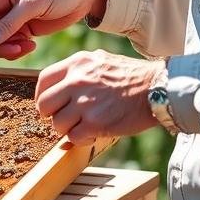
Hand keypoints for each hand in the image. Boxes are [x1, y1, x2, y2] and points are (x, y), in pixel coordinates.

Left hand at [35, 50, 164, 142]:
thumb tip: (61, 86)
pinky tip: (93, 134)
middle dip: (51, 115)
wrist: (157, 88)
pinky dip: (81, 139)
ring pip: (57, 124)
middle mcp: (77, 81)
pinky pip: (74, 138)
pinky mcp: (95, 123)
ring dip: (67, 129)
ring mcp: (85, 102)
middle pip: (44, 104)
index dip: (41, 95)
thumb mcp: (100, 60)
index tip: (48, 104)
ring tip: (82, 126)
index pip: (44, 80)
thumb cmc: (132, 76)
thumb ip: (79, 70)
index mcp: (77, 64)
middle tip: (63, 119)